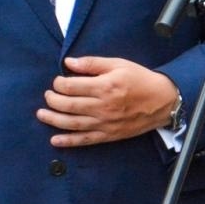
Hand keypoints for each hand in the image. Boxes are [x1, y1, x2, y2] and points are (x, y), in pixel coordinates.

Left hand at [38, 56, 177, 145]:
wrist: (163, 101)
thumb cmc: (140, 79)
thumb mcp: (119, 64)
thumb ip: (92, 63)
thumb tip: (68, 62)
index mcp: (105, 86)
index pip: (71, 86)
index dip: (59, 83)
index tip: (57, 81)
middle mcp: (103, 106)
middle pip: (68, 105)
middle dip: (53, 100)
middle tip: (48, 96)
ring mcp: (105, 123)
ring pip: (72, 123)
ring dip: (53, 120)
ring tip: (42, 114)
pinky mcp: (109, 135)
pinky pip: (85, 140)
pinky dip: (68, 141)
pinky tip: (55, 140)